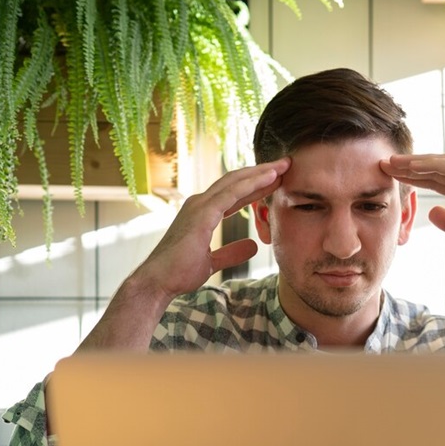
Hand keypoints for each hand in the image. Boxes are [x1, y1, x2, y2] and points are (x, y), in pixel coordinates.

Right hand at [134, 158, 289, 302]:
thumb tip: (252, 246)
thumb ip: (231, 252)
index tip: (277, 180)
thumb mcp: (213, 262)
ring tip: (283, 165)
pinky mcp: (202, 213)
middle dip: (261, 172)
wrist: (159, 281)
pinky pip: (232, 193)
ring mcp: (200, 206)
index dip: (256, 185)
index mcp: (202, 212)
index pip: (234, 193)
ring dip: (261, 172)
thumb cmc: (179, 272)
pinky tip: (270, 177)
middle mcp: (200, 203)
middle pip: (236, 181)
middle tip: (286, 164)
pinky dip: (252, 183)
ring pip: (236, 181)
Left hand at [380, 154, 444, 272]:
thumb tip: (432, 212)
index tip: (392, 176)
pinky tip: (414, 168)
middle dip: (412, 165)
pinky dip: (434, 167)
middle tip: (386, 164)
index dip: (416, 176)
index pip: (440, 178)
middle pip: (439, 168)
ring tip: (394, 163)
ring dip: (418, 163)